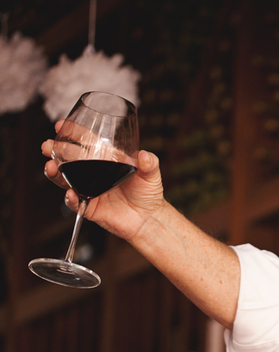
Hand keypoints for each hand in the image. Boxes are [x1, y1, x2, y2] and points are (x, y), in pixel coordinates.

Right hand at [42, 119, 166, 243]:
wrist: (148, 218)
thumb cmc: (149, 193)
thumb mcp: (151, 174)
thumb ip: (150, 163)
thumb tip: (145, 156)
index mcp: (106, 159)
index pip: (86, 142)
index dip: (72, 133)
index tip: (60, 126)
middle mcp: (93, 172)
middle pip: (69, 158)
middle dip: (55, 151)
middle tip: (47, 146)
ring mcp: (89, 189)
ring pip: (65, 178)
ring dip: (56, 172)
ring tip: (51, 167)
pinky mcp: (89, 206)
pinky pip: (76, 202)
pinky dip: (71, 198)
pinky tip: (70, 193)